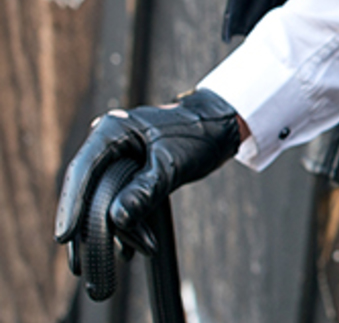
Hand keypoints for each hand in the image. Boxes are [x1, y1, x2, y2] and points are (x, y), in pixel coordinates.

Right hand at [55, 89, 242, 258]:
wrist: (219, 127)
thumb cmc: (198, 136)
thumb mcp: (172, 164)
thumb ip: (146, 190)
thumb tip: (116, 219)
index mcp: (112, 130)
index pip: (83, 170)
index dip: (70, 205)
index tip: (64, 236)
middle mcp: (109, 143)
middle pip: (87, 189)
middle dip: (88, 227)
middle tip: (80, 265)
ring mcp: (118, 158)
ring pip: (103, 199)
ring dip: (114, 230)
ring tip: (122, 258)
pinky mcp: (130, 172)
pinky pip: (120, 199)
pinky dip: (127, 223)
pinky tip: (130, 249)